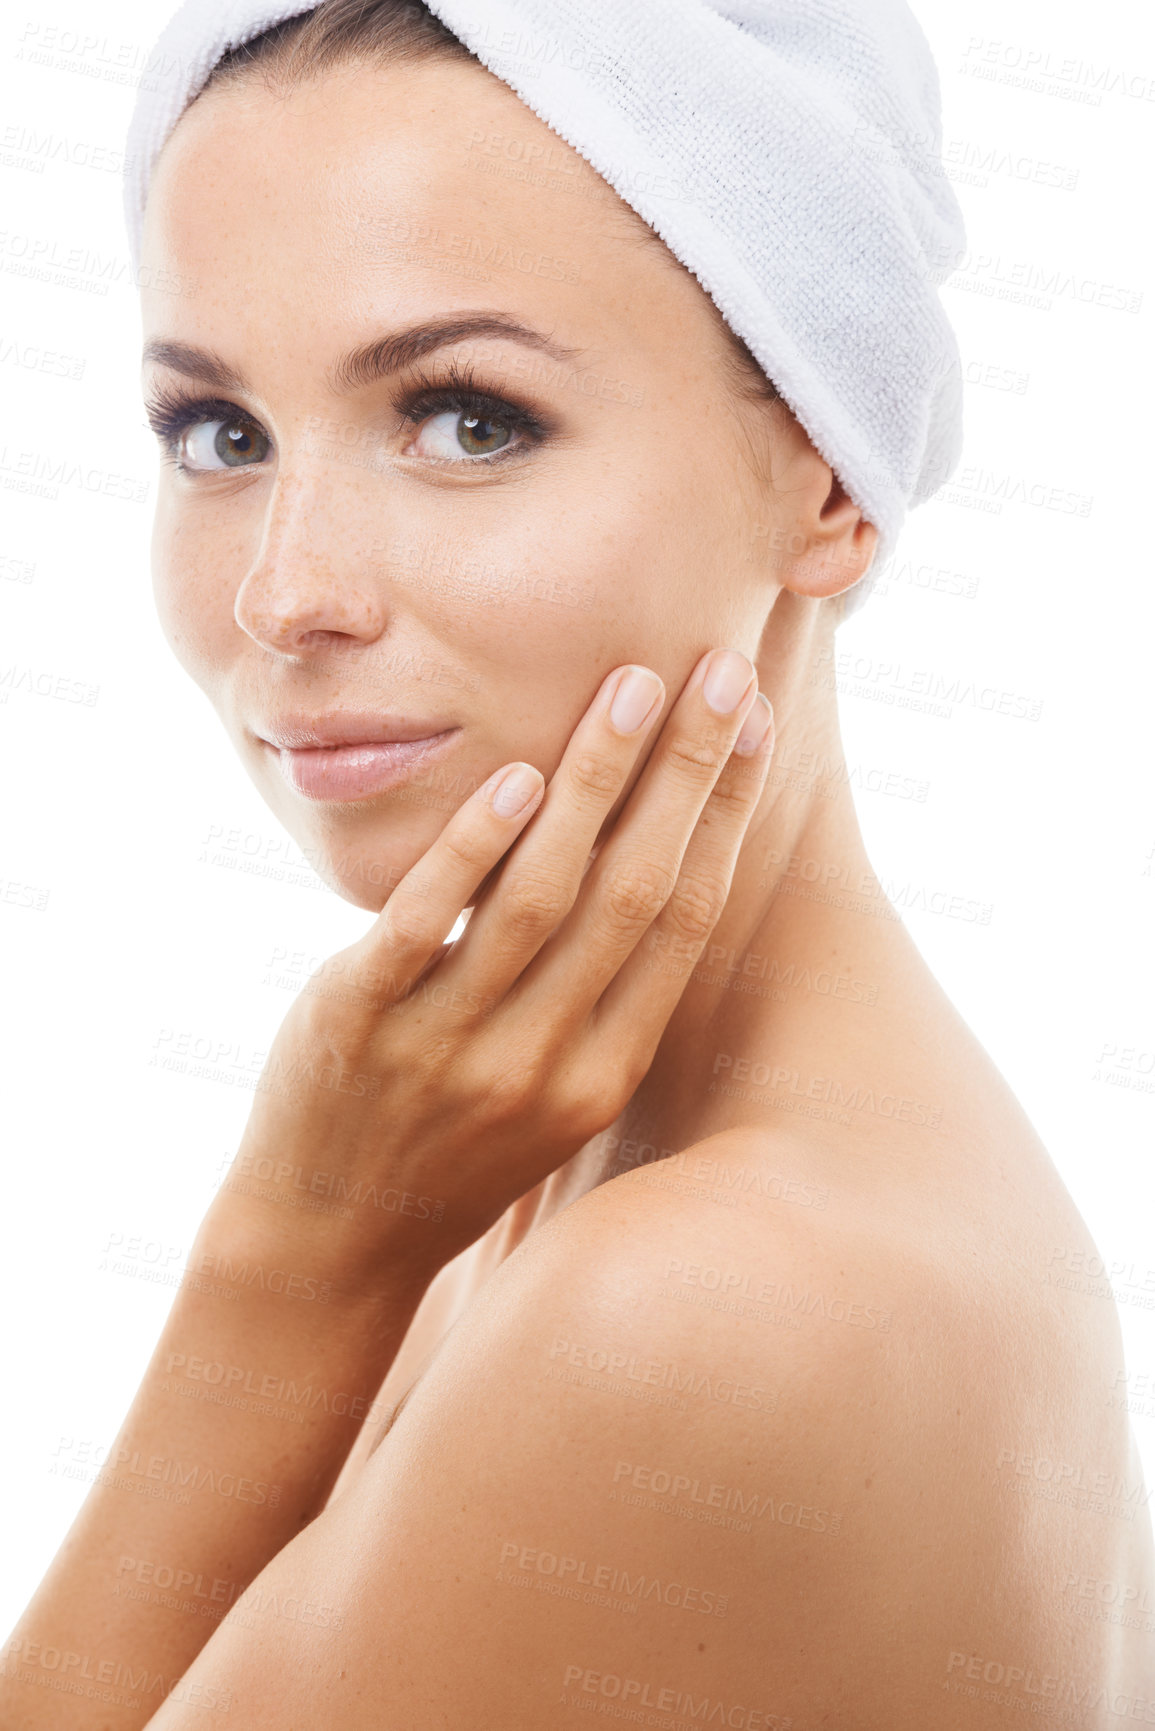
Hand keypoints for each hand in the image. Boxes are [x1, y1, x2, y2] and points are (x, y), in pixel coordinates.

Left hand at [227, 648, 774, 1285]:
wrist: (331, 1236)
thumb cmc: (455, 1146)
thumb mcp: (554, 1095)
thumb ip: (603, 999)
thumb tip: (651, 870)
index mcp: (603, 1074)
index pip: (683, 923)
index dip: (723, 818)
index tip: (756, 728)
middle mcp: (543, 1062)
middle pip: (634, 894)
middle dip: (684, 775)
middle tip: (721, 671)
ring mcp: (451, 1044)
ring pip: (544, 896)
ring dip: (596, 783)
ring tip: (630, 687)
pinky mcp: (358, 1022)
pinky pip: (428, 922)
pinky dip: (477, 847)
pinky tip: (517, 776)